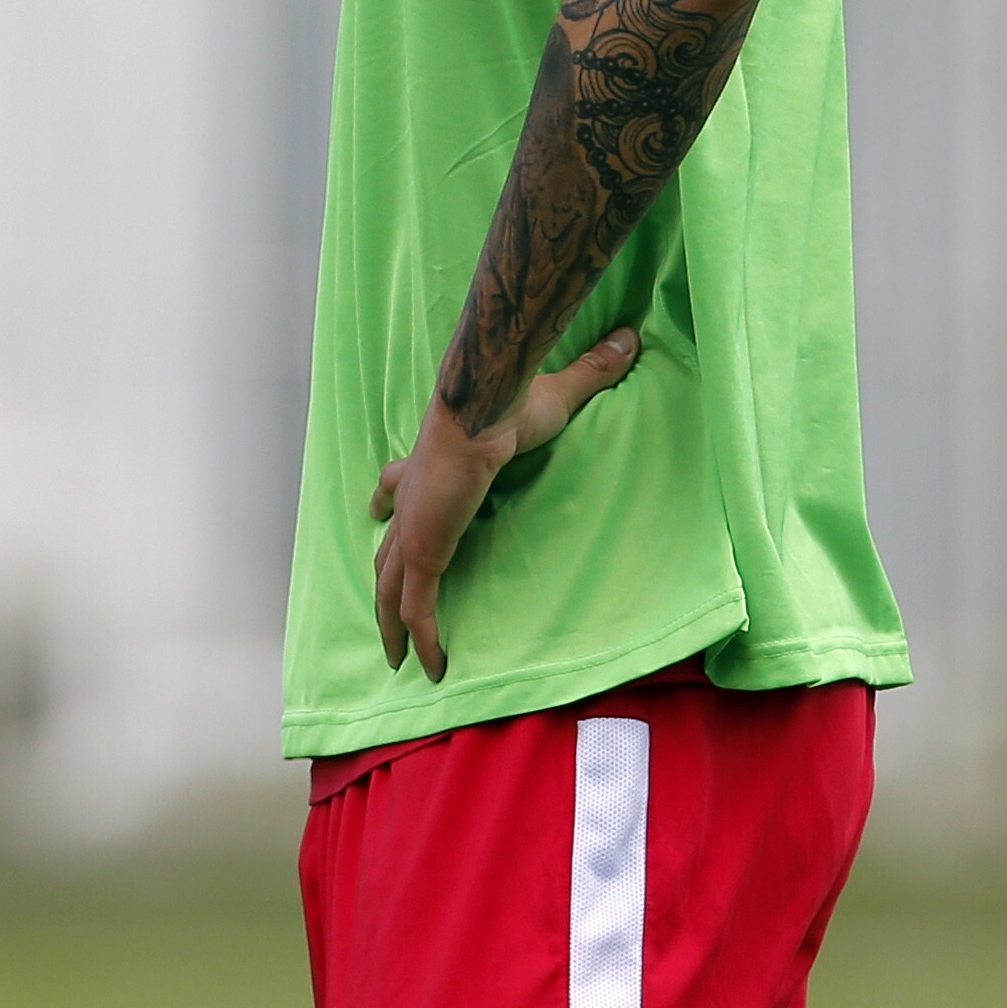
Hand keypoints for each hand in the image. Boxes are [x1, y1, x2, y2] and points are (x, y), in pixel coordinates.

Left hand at [371, 327, 644, 681]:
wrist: (483, 411)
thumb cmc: (510, 401)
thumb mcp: (556, 392)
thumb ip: (590, 371)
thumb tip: (628, 339)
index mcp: (432, 462)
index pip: (400, 482)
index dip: (389, 495)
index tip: (377, 508)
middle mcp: (415, 497)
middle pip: (388, 543)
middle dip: (385, 573)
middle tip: (383, 605)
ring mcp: (415, 528)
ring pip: (390, 586)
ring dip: (391, 623)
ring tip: (399, 660)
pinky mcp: (425, 552)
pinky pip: (417, 607)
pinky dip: (421, 639)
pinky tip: (429, 668)